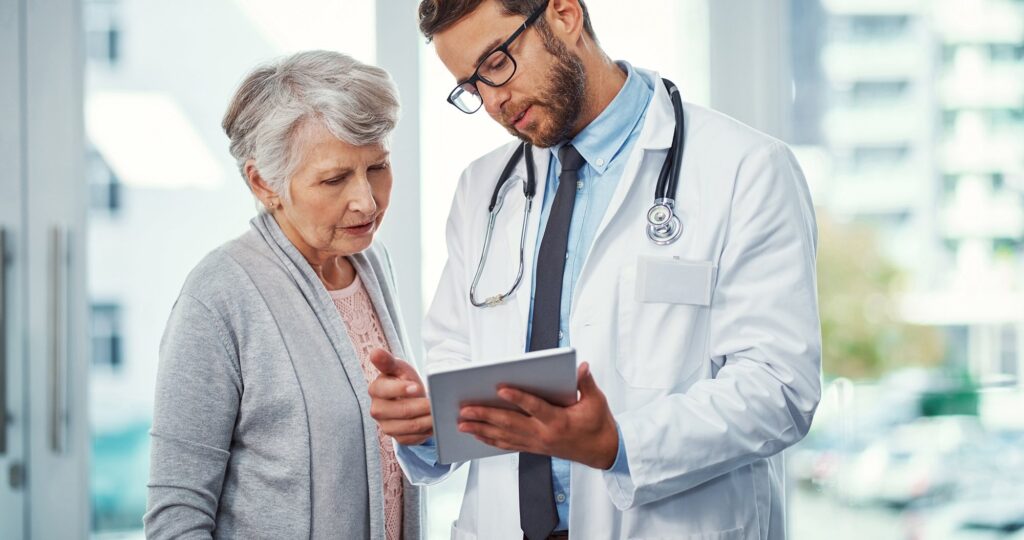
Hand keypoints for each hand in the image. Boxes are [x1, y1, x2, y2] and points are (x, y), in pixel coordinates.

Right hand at [368, 349, 433, 445]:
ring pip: (410, 426)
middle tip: (436, 402)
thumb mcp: (398, 367)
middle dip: (421, 406)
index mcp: (375, 389)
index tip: (417, 387)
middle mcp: (377, 410)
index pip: (386, 390)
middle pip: (401, 410)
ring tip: (439, 412)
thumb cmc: (403, 380)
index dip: (402, 389)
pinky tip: (435, 423)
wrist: (409, 398)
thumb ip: (387, 361)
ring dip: (427, 420)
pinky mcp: (398, 438)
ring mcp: (386, 426)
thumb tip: (375, 352)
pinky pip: (414, 438)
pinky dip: (426, 431)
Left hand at [457, 362, 618, 468]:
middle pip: (510, 424)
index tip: (500, 388)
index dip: (517, 398)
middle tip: (465, 409)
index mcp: (559, 421)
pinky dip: (490, 439)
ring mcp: (536, 444)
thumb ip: (586, 383)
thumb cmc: (598, 424)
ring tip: (462, 423)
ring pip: (504, 436)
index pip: (535, 407)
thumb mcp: (596, 401)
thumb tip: (581, 366)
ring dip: (481, 429)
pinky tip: (476, 434)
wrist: (602, 452)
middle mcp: (544, 435)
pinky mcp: (533, 448)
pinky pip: (507, 444)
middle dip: (486, 415)